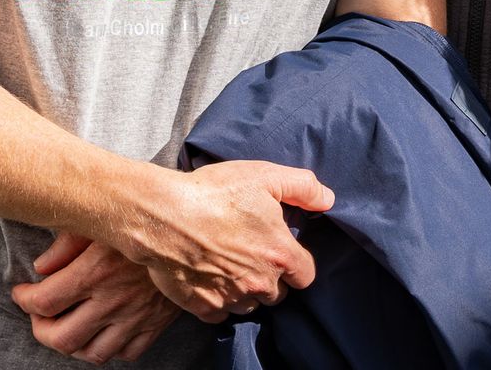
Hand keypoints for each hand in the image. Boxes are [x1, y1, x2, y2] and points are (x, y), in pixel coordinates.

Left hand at [12, 232, 180, 363]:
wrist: (193, 228)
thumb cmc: (142, 218)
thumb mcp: (100, 220)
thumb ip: (65, 244)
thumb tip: (39, 267)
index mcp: (95, 271)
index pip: (44, 301)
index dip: (24, 299)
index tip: (22, 292)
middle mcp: (113, 300)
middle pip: (62, 338)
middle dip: (41, 330)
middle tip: (39, 316)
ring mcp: (136, 317)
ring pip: (92, 353)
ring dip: (72, 345)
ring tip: (66, 326)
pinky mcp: (155, 324)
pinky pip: (127, 353)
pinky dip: (109, 349)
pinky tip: (101, 333)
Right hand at [120, 162, 332, 324]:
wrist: (163, 215)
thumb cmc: (214, 193)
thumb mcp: (264, 176)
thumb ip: (303, 187)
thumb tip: (328, 199)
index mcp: (280, 254)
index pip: (306, 275)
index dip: (296, 263)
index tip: (282, 251)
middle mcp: (260, 283)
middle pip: (278, 294)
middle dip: (270, 277)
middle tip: (251, 252)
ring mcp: (231, 298)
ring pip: (250, 304)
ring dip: (245, 289)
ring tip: (229, 263)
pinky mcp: (204, 307)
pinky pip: (220, 313)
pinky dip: (218, 299)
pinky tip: (209, 275)